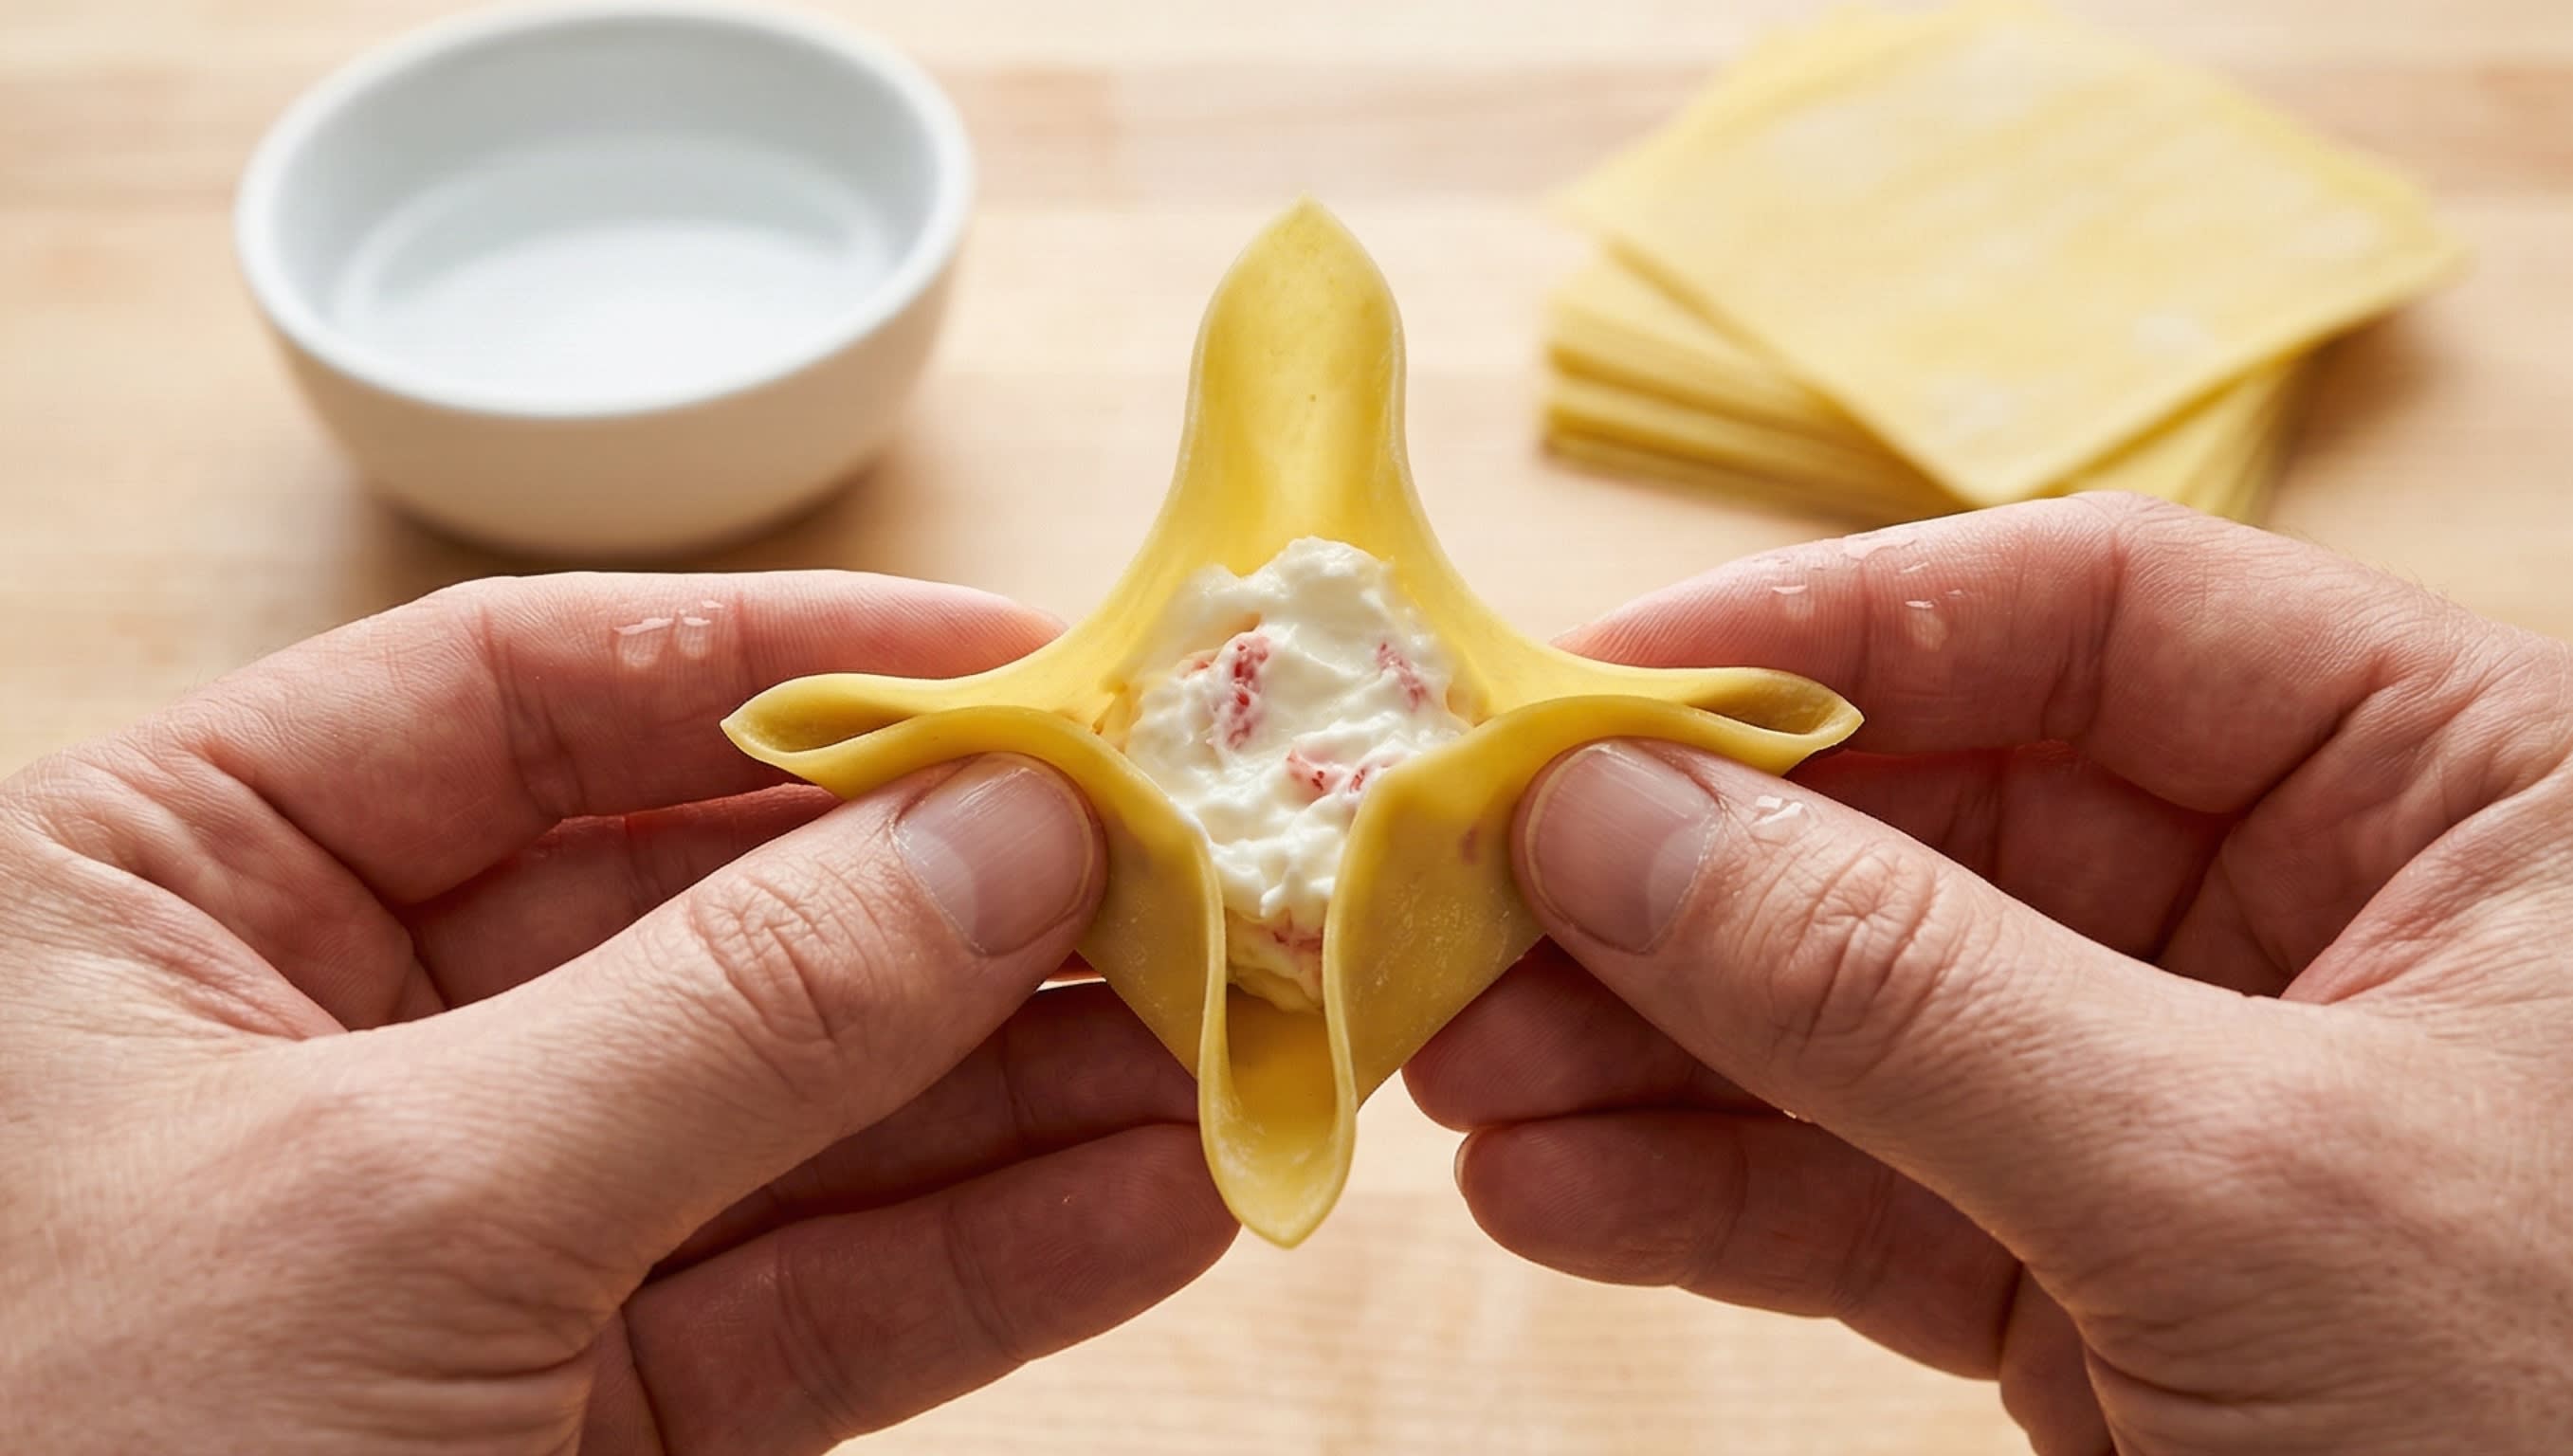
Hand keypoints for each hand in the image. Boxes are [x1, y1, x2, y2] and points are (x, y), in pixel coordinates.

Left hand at [0, 573, 1235, 1455]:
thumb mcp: (404, 1209)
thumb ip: (731, 1014)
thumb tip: (1013, 837)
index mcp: (167, 890)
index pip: (523, 691)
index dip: (798, 659)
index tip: (1034, 659)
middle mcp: (318, 1035)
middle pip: (703, 903)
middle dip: (961, 899)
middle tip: (1194, 867)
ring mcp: (458, 1232)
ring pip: (788, 1116)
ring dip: (1025, 1090)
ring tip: (1236, 1035)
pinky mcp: (560, 1416)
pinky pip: (801, 1305)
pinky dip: (985, 1264)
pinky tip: (1158, 1201)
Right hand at [1409, 495, 2572, 1454]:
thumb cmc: (2571, 1420)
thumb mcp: (2232, 1180)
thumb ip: (1906, 993)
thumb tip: (1606, 817)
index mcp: (2453, 785)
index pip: (2094, 616)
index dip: (1823, 633)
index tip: (1581, 689)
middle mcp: (2317, 911)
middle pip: (1932, 823)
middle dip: (1684, 884)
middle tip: (1460, 908)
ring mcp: (2191, 1101)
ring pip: (1868, 1019)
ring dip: (1651, 1051)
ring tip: (1463, 1072)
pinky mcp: (2106, 1277)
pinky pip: (1874, 1193)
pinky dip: (1710, 1198)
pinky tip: (1555, 1191)